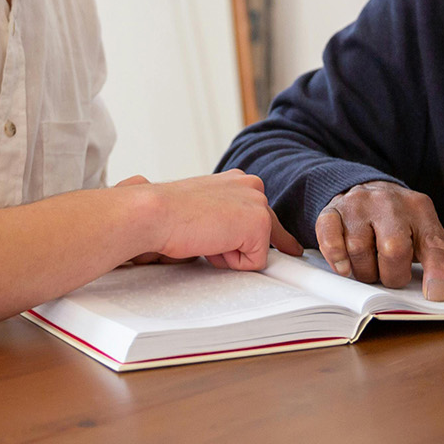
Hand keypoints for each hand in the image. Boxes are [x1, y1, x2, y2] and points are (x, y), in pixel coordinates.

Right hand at [123, 171, 303, 270]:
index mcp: (239, 180)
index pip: (261, 214)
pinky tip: (211, 243)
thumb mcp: (205, 209)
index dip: (263, 236)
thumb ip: (226, 218)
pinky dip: (231, 262)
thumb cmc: (169, 214)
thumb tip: (240, 241)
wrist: (157, 212)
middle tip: (211, 239)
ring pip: (258, 249)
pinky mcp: (259, 225)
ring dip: (231, 253)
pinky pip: (255, 263)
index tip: (287, 247)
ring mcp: (258, 204)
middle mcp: (253, 186)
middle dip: (244, 247)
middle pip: (269, 233)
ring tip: (204, 237)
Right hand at [316, 181, 443, 300]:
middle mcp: (389, 203)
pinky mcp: (332, 211)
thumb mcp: (424, 234)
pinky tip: (345, 265)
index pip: (434, 245)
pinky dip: (337, 258)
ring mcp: (358, 205)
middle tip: (389, 277)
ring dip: (364, 271)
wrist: (364, 188)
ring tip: (369, 268)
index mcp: (420, 210)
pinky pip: (330, 239)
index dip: (438, 273)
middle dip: (391, 275)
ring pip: (359, 250)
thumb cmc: (398, 220)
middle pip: (393, 250)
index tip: (436, 295)